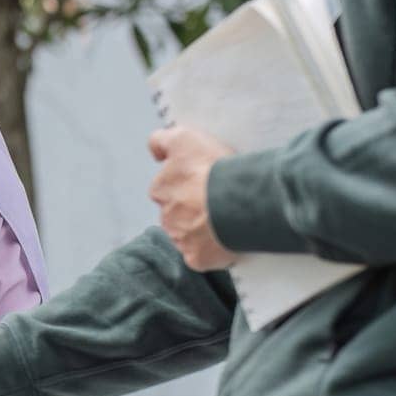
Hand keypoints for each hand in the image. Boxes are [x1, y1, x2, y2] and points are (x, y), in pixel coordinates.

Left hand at [148, 127, 235, 270]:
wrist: (240, 201)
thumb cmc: (213, 169)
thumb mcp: (184, 137)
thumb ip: (161, 141)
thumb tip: (154, 151)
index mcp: (160, 189)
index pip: (165, 187)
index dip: (184, 183)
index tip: (202, 181)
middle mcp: (165, 216)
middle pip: (176, 213)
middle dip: (191, 208)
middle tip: (216, 200)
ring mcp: (180, 239)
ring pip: (186, 235)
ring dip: (200, 229)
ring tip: (225, 219)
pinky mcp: (196, 258)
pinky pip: (200, 257)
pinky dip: (210, 251)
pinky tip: (225, 239)